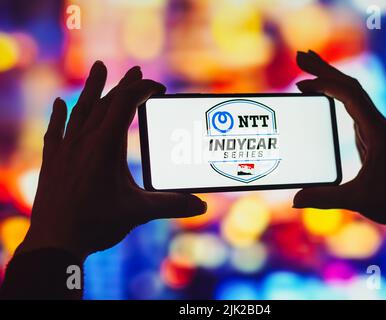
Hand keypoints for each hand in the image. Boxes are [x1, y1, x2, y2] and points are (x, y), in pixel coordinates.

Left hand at [17, 61, 206, 259]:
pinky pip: (56, 130)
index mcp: (105, 146)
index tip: (158, 88)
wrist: (54, 242)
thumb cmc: (96, 225)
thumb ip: (171, 205)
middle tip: (136, 70)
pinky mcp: (53, 161)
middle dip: (123, 84)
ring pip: (80, 110)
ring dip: (92, 89)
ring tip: (99, 69)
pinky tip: (59, 104)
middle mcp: (83, 141)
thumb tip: (201, 206)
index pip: (125, 104)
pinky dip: (59, 115)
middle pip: (104, 101)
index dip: (142, 90)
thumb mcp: (138, 213)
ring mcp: (65, 149)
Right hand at [293, 50, 385, 247]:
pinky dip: (334, 94)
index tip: (301, 82)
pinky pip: (350, 105)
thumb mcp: (357, 199)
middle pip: (350, 85)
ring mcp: (373, 128)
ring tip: (308, 68)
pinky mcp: (369, 135)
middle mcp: (375, 124)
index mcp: (375, 131)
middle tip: (301, 55)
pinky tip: (323, 93)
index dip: (325, 84)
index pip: (350, 95)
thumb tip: (295, 200)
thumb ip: (324, 198)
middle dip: (325, 69)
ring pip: (351, 93)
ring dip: (330, 78)